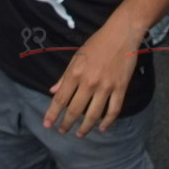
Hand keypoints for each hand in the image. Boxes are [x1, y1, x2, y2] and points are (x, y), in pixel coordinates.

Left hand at [45, 16, 138, 135]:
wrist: (121, 34)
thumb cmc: (97, 43)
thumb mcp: (77, 56)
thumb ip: (64, 76)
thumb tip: (53, 91)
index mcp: (76, 73)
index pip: (60, 99)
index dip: (52, 113)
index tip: (47, 124)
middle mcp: (89, 82)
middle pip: (75, 110)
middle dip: (66, 124)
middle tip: (62, 131)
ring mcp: (106, 86)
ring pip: (93, 114)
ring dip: (85, 128)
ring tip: (80, 134)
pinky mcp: (120, 88)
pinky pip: (113, 110)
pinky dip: (107, 122)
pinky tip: (102, 128)